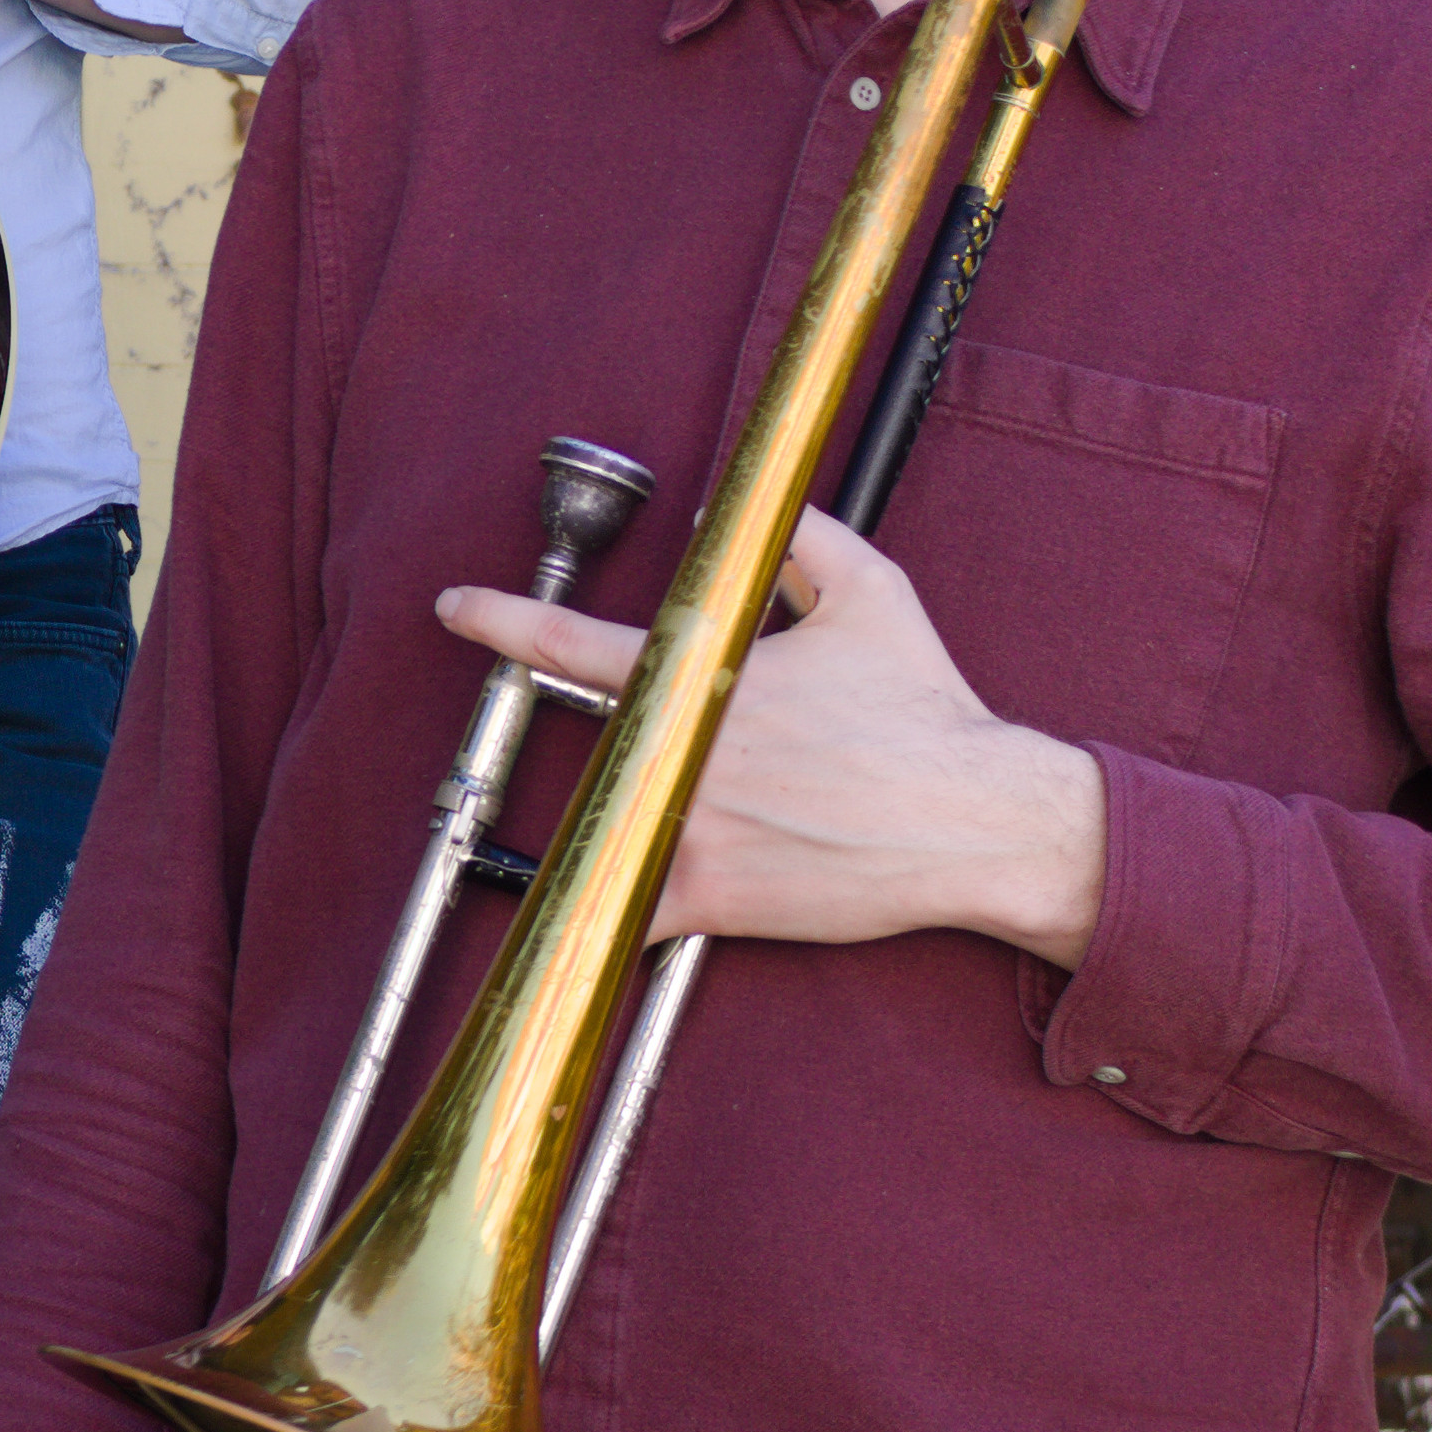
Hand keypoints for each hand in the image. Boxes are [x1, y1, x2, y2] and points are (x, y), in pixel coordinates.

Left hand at [435, 507, 1109, 962]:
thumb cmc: (926, 709)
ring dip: (606, 820)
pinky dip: (604, 912)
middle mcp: (681, 751)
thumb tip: (728, 511)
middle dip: (610, 744)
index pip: (572, 642)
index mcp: (703, 676)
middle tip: (660, 754)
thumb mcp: (871, 590)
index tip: (455, 609)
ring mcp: (686, 826)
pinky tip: (588, 920)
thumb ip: (797, 539)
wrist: (975, 819)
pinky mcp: (709, 895)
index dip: (501, 621)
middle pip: (590, 741)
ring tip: (676, 825)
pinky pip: (625, 910)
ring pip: (601, 822)